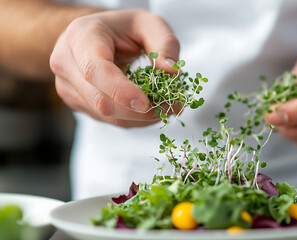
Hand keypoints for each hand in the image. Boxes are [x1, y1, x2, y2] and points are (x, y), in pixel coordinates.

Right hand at [50, 9, 179, 127]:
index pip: (95, 70)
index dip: (120, 90)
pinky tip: (151, 109)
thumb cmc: (123, 27)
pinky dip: (134, 119)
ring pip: (106, 115)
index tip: (145, 103)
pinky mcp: (79, 103)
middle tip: (171, 106)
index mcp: (80, 37)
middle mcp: (67, 63)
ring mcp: (68, 87)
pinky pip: (109, 120)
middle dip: (139, 110)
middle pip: (101, 101)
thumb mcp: (149, 23)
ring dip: (140, 117)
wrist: (98, 34)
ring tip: (166, 106)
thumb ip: (164, 44)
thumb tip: (171, 71)